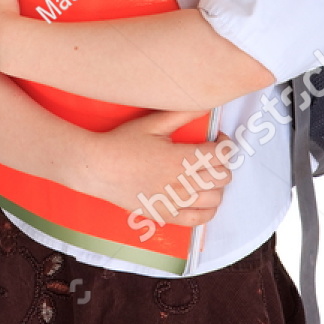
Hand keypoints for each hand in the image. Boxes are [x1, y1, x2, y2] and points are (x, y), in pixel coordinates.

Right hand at [74, 110, 234, 228]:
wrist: (98, 168)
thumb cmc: (122, 143)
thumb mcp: (152, 123)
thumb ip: (182, 114)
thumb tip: (205, 104)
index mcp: (181, 158)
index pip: (221, 154)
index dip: (225, 144)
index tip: (218, 139)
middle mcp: (182, 183)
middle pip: (223, 177)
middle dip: (222, 164)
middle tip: (210, 157)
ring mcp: (175, 203)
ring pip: (215, 199)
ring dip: (216, 186)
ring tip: (205, 177)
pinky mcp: (166, 215)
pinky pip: (199, 220)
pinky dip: (208, 210)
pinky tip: (202, 199)